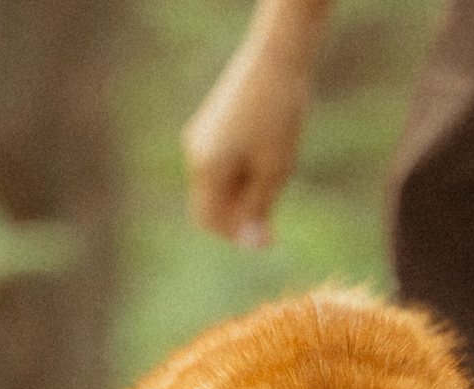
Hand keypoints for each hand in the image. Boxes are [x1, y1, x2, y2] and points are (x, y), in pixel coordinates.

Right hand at [182, 0, 330, 247]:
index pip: (209, 221)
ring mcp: (200, 137)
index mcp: (206, 169)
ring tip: (277, 174)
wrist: (275, 60)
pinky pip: (221, 162)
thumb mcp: (274, 170)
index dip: (236, 236)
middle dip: (240, 215)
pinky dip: (240, 172)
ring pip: (217, 183)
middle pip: (211, 203)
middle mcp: (195, 154)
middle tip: (276, 215)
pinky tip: (268, 158)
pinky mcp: (211, 124)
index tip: (269, 238)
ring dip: (243, 193)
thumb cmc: (278, 116)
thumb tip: (248, 243)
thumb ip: (258, 209)